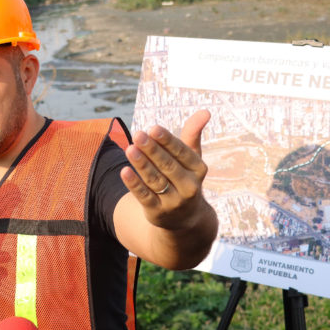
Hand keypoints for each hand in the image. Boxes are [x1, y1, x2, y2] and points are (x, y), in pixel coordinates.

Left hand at [121, 110, 210, 230]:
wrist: (184, 218)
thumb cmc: (185, 177)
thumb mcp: (191, 158)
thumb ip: (193, 134)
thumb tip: (205, 110)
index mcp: (198, 170)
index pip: (183, 153)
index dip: (167, 141)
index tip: (153, 128)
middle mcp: (189, 187)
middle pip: (168, 166)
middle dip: (152, 150)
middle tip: (138, 134)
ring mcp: (173, 201)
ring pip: (155, 180)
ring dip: (142, 164)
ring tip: (130, 148)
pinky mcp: (157, 213)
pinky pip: (144, 197)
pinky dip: (134, 185)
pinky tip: (124, 171)